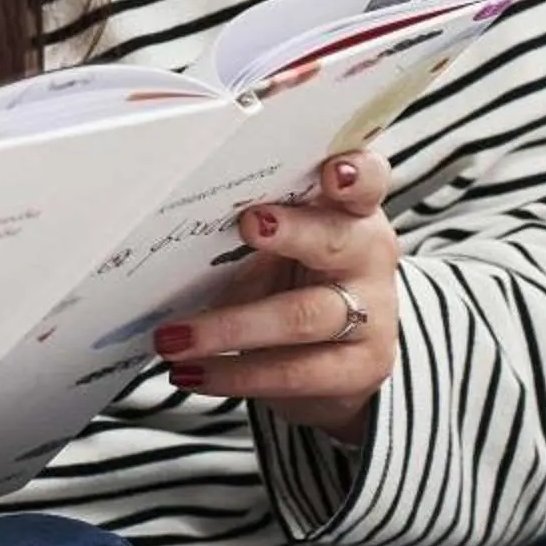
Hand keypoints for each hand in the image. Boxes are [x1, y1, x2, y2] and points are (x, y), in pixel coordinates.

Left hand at [153, 150, 399, 444]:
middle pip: (336, 239)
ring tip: (173, 338)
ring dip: (229, 327)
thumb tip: (177, 226)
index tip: (331, 171)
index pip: (368, 180)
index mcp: (349, 210)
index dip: (356, 173)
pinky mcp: (359, 370)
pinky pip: (293, 372)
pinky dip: (233, 374)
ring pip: (303, 317)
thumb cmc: (295, 280)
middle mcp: (369, 256)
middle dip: (292, 232)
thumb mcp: (282, 245)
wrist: (339, 359)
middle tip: (247, 225)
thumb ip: (254, 226)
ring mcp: (372, 315)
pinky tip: (190, 372)